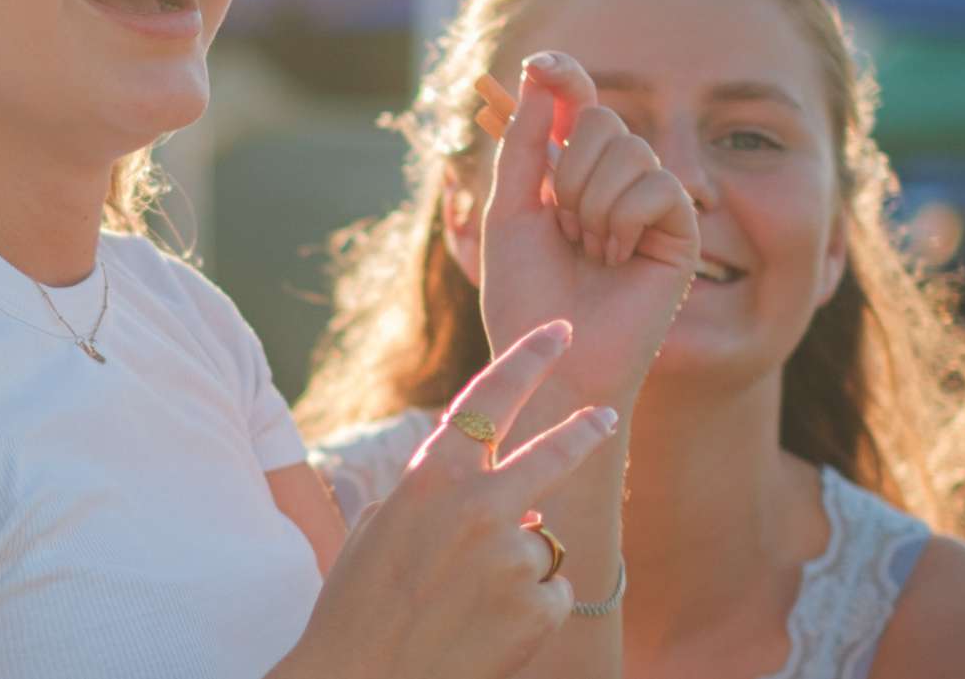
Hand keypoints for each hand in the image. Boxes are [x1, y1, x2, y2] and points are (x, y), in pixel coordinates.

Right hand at [281, 322, 618, 678]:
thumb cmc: (358, 606)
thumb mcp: (382, 530)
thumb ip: (441, 500)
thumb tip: (511, 503)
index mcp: (431, 478)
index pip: (489, 400)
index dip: (527, 359)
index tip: (557, 333)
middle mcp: (479, 506)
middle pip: (552, 454)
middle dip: (582, 431)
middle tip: (606, 416)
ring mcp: (513, 556)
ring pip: (539, 545)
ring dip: (515, 570)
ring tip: (465, 606)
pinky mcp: (537, 606)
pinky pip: (548, 594)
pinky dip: (526, 611)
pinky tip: (485, 632)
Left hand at [472, 51, 698, 406]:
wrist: (551, 358)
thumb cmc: (526, 295)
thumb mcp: (510, 210)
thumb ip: (524, 144)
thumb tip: (537, 74)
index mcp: (570, 171)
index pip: (575, 103)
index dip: (564, 76)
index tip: (540, 63)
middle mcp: (613, 180)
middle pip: (600, 118)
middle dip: (567, 169)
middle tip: (563, 227)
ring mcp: (650, 203)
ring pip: (628, 150)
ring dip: (591, 202)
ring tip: (588, 250)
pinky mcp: (681, 231)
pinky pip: (658, 185)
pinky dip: (623, 219)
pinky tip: (617, 257)